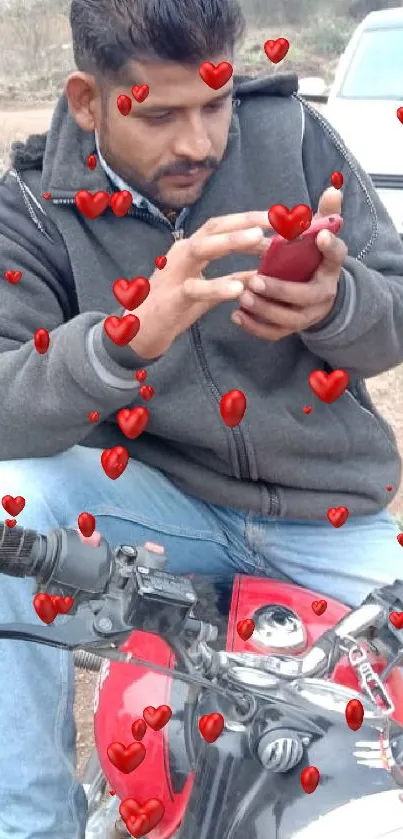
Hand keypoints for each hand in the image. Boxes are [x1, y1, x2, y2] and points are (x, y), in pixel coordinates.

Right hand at [123, 212, 270, 359]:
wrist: (140, 331)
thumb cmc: (175, 307)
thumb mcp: (209, 292)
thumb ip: (232, 280)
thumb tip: (262, 272)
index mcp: (191, 249)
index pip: (222, 226)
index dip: (249, 219)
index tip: (277, 217)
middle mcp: (182, 253)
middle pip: (215, 228)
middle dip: (246, 222)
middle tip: (276, 220)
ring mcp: (175, 273)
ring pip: (203, 249)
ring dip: (232, 242)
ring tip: (260, 241)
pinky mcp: (172, 297)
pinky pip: (196, 289)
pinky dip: (218, 287)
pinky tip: (239, 290)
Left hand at [233, 188, 347, 341]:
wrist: (318, 297)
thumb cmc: (312, 261)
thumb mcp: (321, 237)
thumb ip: (325, 214)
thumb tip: (332, 187)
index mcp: (330, 269)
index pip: (335, 256)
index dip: (329, 246)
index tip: (319, 235)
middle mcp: (323, 295)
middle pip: (304, 296)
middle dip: (279, 289)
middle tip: (254, 279)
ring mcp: (306, 316)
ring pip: (287, 319)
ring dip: (263, 309)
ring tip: (242, 296)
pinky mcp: (290, 329)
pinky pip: (273, 333)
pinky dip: (254, 326)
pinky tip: (236, 315)